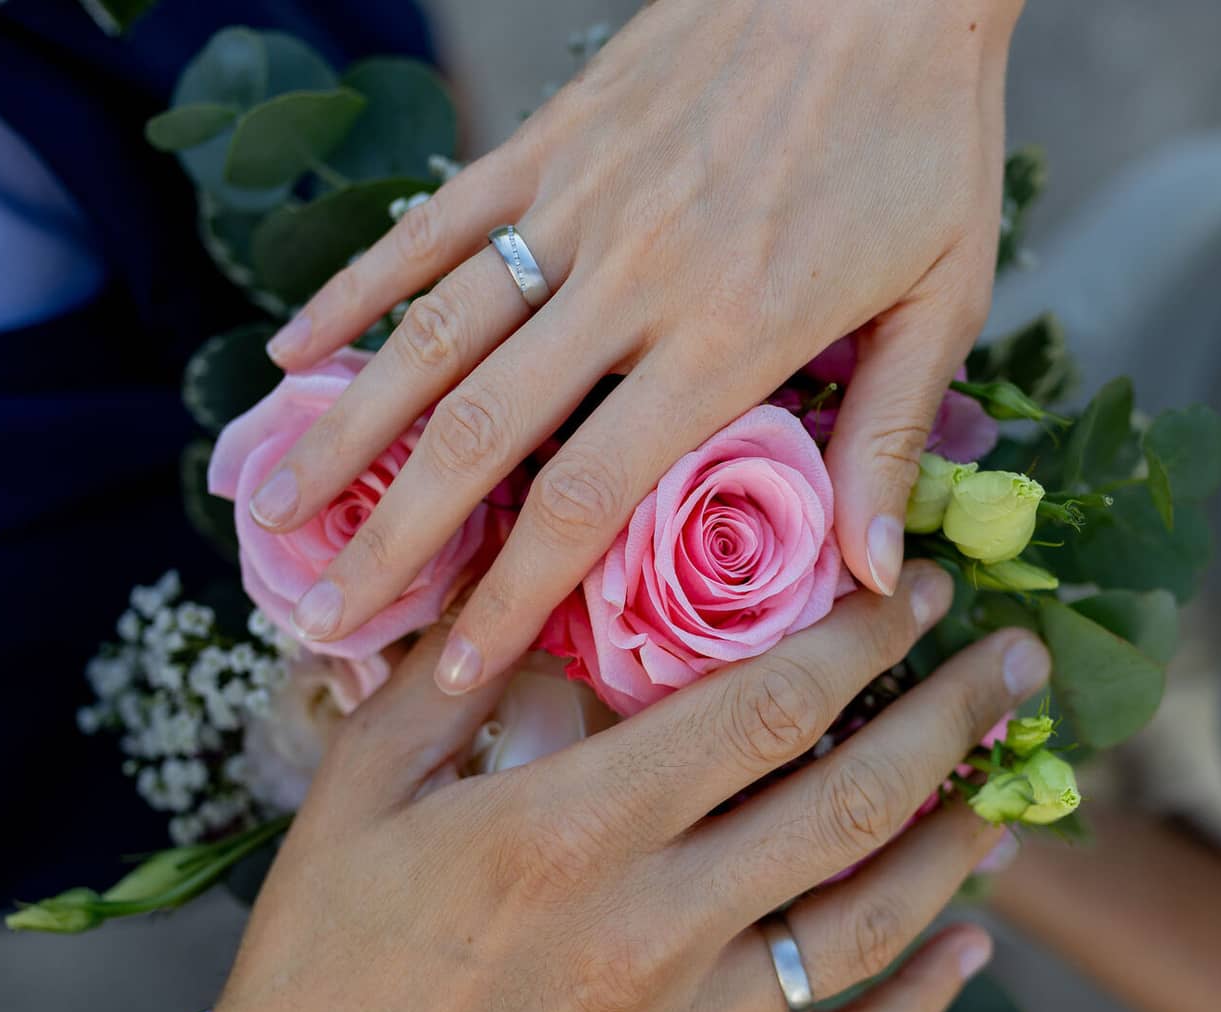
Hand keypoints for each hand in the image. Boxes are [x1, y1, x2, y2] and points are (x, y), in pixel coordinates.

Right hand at [173, 563, 1048, 1011]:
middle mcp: (647, 929)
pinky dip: (921, 1001)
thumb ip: (451, 677)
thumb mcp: (356, 793)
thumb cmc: (324, 955)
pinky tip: (970, 946)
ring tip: (1007, 787)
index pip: (762, 709)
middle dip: (950, 717)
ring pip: (868, 926)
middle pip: (847, 803)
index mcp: (565, 830)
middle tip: (1015, 661)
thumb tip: (531, 572)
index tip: (917, 589)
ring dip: (956, 845)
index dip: (860, 637)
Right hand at [251, 0, 1021, 692]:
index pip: (586, 496)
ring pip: (433, 335)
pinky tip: (292, 348)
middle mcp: (631, 281)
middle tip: (326, 620)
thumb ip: (892, 433)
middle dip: (394, 540)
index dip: (508, 595)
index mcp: (728, 336)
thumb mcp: (944, 292)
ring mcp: (576, 203)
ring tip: (275, 510)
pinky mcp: (550, 138)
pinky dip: (358, 288)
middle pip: (479, 434)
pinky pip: (435, 224)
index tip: (452, 668)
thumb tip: (873, 576)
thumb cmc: (922, 134)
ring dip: (346, 430)